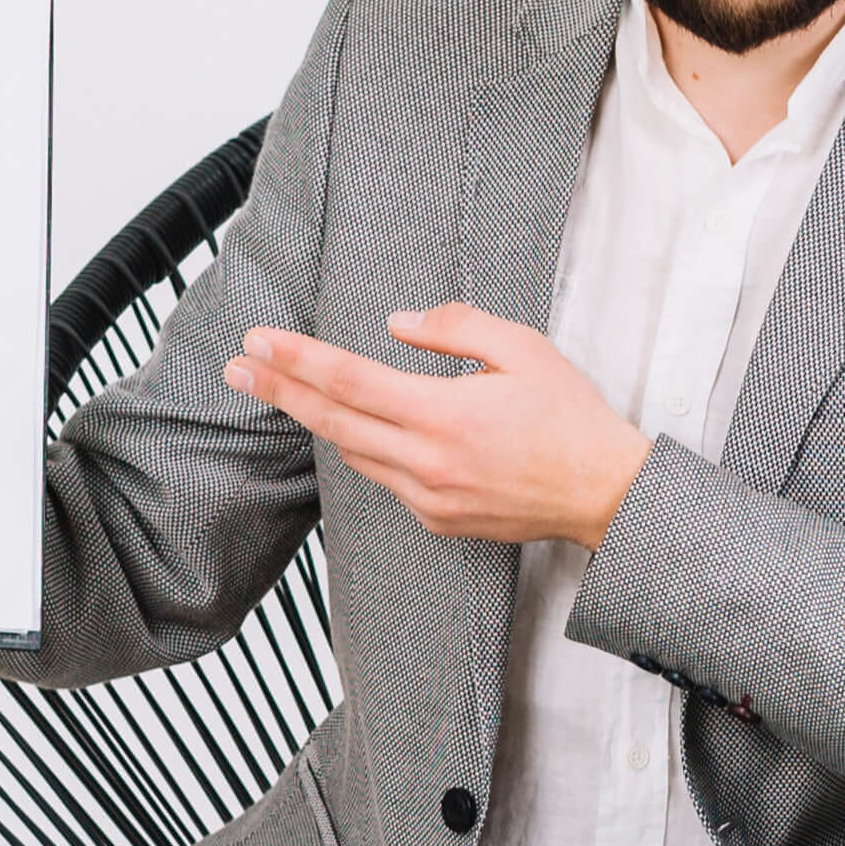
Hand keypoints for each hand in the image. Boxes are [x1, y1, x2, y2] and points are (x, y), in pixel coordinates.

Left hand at [225, 303, 653, 546]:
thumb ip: (456, 327)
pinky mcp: (440, 521)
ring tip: (281, 392)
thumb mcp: (524, 348)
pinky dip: (366, 451)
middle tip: (237, 368)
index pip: (351, 380)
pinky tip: (355, 430)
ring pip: (354, 455)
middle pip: (334, 422)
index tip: (258, 342)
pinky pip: (387, 481)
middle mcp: (429, 462)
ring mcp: (431, 498)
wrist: (607, 494)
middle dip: (280, 391)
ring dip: (318, 421)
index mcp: (447, 414)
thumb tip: (397, 324)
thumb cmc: (572, 417)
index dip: (298, 360)